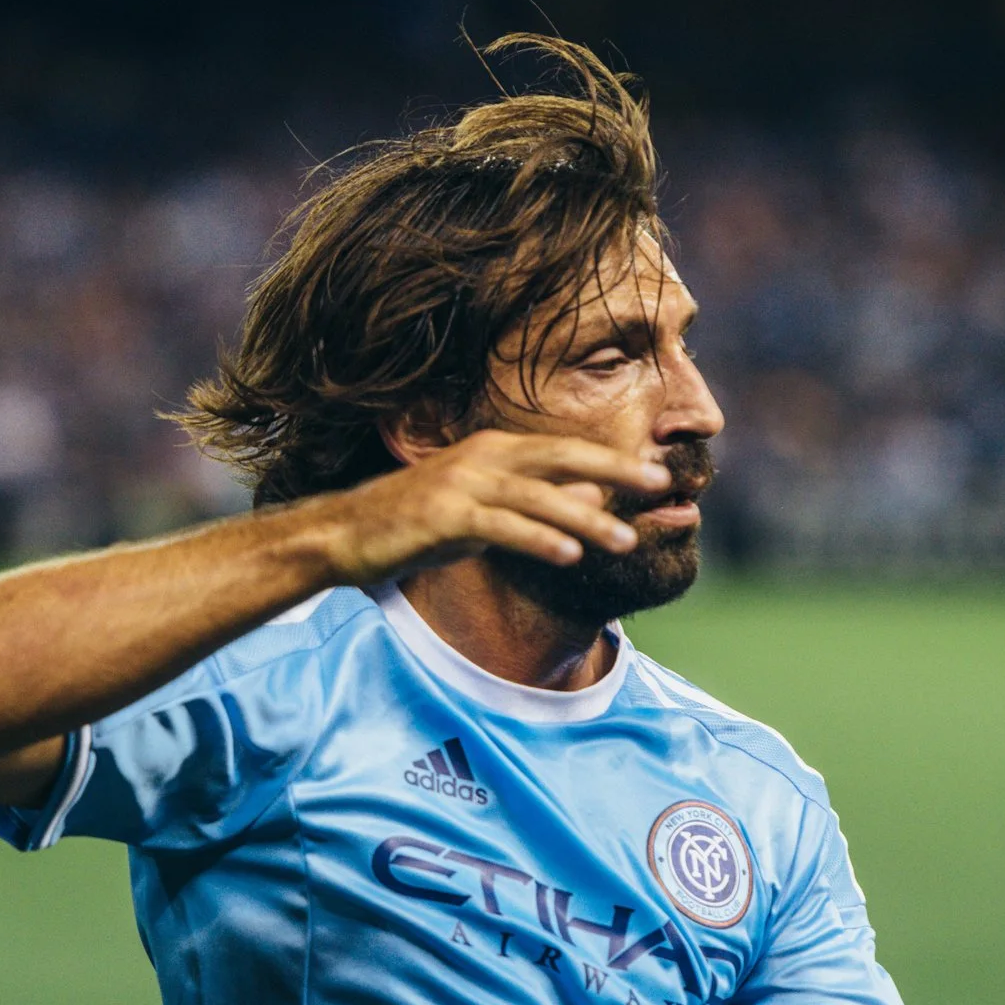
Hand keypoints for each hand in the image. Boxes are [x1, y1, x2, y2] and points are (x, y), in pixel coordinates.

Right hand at [310, 429, 671, 585]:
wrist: (343, 535)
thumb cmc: (415, 524)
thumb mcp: (484, 512)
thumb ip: (535, 504)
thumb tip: (591, 495)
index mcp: (492, 449)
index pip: (564, 450)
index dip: (612, 460)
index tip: (656, 474)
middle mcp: (481, 457)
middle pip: (560, 459)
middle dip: (614, 470)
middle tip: (661, 484)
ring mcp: (461, 484)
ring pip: (537, 497)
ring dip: (585, 517)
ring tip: (626, 540)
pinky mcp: (443, 516)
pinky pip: (501, 527)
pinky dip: (537, 538)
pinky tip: (569, 554)